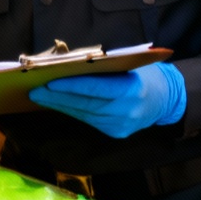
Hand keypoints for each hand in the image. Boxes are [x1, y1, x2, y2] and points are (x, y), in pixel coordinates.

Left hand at [28, 62, 185, 138]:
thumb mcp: (128, 66)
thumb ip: (102, 69)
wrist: (166, 99)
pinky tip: (57, 105)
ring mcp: (121, 125)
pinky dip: (72, 111)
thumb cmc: (143, 74)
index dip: (71, 87)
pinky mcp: (116, 133)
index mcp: (132, 90)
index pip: (96, 89)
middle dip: (57, 98)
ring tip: (40, 97)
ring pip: (84, 114)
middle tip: (34, 91)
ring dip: (60, 106)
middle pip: (85, 104)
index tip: (48, 83)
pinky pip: (89, 121)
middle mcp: (126, 111)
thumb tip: (68, 66)